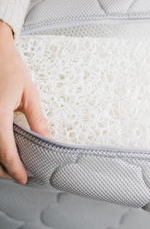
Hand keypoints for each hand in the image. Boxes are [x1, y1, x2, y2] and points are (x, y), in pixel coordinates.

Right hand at [0, 22, 51, 183]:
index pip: (5, 150)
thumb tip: (47, 138)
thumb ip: (36, 119)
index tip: (24, 178)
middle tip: (19, 174)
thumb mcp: (29, 94)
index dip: (15, 167)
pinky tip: (1, 151)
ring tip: (11, 166)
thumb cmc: (11, 70)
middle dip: (4, 169)